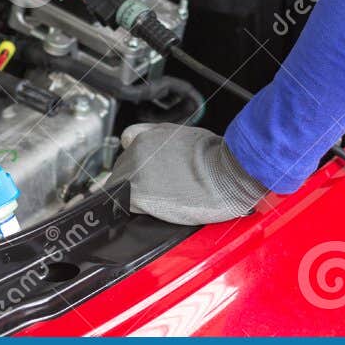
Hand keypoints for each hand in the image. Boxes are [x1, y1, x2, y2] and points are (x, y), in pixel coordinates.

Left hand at [109, 123, 268, 223]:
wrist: (225, 171)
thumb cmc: (217, 156)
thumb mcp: (189, 136)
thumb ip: (167, 141)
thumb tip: (165, 154)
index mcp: (150, 134)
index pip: (127, 141)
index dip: (134, 157)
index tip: (140, 167)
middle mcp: (138, 148)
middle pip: (122, 166)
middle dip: (135, 177)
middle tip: (157, 189)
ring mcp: (135, 170)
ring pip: (119, 185)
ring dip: (132, 194)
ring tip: (158, 200)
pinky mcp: (136, 193)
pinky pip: (123, 203)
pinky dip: (134, 209)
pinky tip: (152, 210)